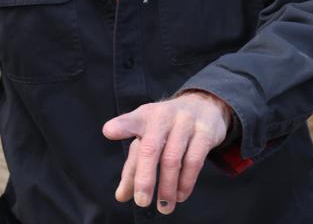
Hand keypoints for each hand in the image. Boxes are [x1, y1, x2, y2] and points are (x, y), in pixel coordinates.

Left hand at [102, 90, 230, 215]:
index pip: (131, 121)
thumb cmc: (167, 127)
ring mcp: (185, 123)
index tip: (108, 132)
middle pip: (150, 148)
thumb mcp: (148, 138)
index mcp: (144, 116)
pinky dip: (186, 182)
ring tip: (164, 206)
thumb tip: (121, 196)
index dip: (121, 126)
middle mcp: (163, 117)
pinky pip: (194, 161)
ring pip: (172, 159)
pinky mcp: (204, 133)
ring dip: (167, 187)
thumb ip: (133, 166)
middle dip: (145, 178)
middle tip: (141, 202)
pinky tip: (180, 195)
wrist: (204, 106)